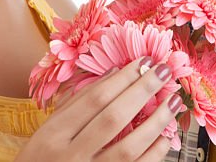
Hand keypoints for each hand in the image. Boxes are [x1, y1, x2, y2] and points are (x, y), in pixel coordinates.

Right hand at [15, 59, 180, 161]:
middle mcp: (71, 156)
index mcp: (53, 135)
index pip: (94, 99)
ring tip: (173, 101)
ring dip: (155, 122)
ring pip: (129, 147)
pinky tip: (165, 136)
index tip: (144, 62)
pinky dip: (155, 152)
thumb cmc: (43, 159)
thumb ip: (78, 101)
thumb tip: (114, 72)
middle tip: (164, 72)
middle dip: (142, 91)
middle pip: (113, 117)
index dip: (123, 78)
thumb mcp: (49, 129)